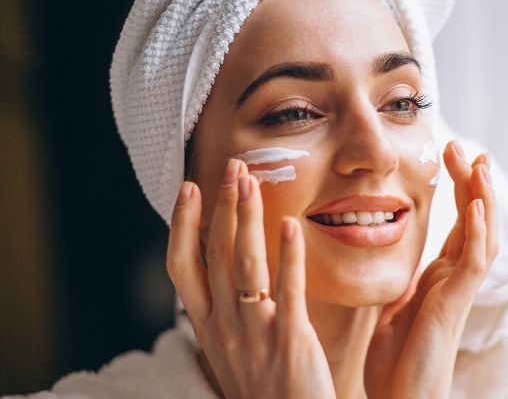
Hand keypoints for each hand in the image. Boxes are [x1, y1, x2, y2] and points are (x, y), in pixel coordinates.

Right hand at [166, 159, 335, 398]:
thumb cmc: (264, 390)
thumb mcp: (230, 350)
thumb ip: (225, 312)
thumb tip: (223, 273)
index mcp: (206, 327)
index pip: (181, 267)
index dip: (182, 224)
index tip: (189, 188)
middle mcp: (223, 326)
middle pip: (215, 254)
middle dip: (221, 206)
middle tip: (232, 167)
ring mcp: (254, 333)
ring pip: (244, 264)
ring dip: (246, 218)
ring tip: (251, 181)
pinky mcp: (290, 341)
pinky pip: (286, 290)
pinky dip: (288, 255)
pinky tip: (291, 224)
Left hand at [364, 141, 498, 398]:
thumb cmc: (394, 362)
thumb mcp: (391, 307)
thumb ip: (398, 279)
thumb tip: (381, 252)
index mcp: (441, 278)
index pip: (458, 224)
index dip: (460, 190)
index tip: (453, 156)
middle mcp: (456, 280)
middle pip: (476, 222)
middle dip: (474, 184)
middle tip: (467, 148)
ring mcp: (459, 291)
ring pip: (484, 236)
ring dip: (484, 199)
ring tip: (480, 163)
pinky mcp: (456, 305)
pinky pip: (474, 263)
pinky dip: (477, 232)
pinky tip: (475, 205)